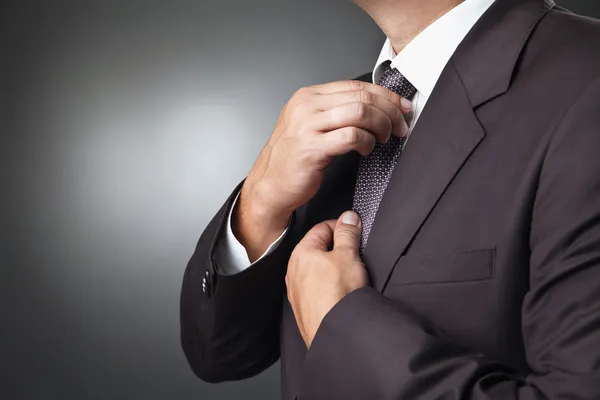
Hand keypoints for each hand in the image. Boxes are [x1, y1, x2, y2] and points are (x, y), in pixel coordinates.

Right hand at [235, 80, 411, 260]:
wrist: (270, 184)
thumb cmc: (293, 157)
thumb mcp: (311, 124)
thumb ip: (336, 111)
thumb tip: (376, 107)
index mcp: (308, 96)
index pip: (356, 85)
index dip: (385, 95)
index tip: (401, 107)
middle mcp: (306, 106)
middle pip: (361, 96)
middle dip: (389, 111)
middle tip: (400, 126)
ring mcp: (307, 126)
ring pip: (359, 112)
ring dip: (380, 125)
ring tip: (383, 138)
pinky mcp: (312, 147)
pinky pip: (351, 136)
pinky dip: (366, 142)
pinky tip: (366, 149)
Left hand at [286, 211, 368, 347]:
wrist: (334, 331)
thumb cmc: (338, 294)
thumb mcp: (348, 255)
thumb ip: (348, 233)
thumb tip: (348, 217)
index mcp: (301, 252)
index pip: (322, 228)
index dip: (341, 227)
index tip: (355, 231)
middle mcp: (293, 270)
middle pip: (319, 249)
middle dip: (338, 249)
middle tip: (355, 255)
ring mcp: (296, 290)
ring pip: (317, 270)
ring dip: (333, 268)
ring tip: (349, 276)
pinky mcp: (303, 307)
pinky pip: (316, 288)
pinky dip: (328, 286)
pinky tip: (340, 292)